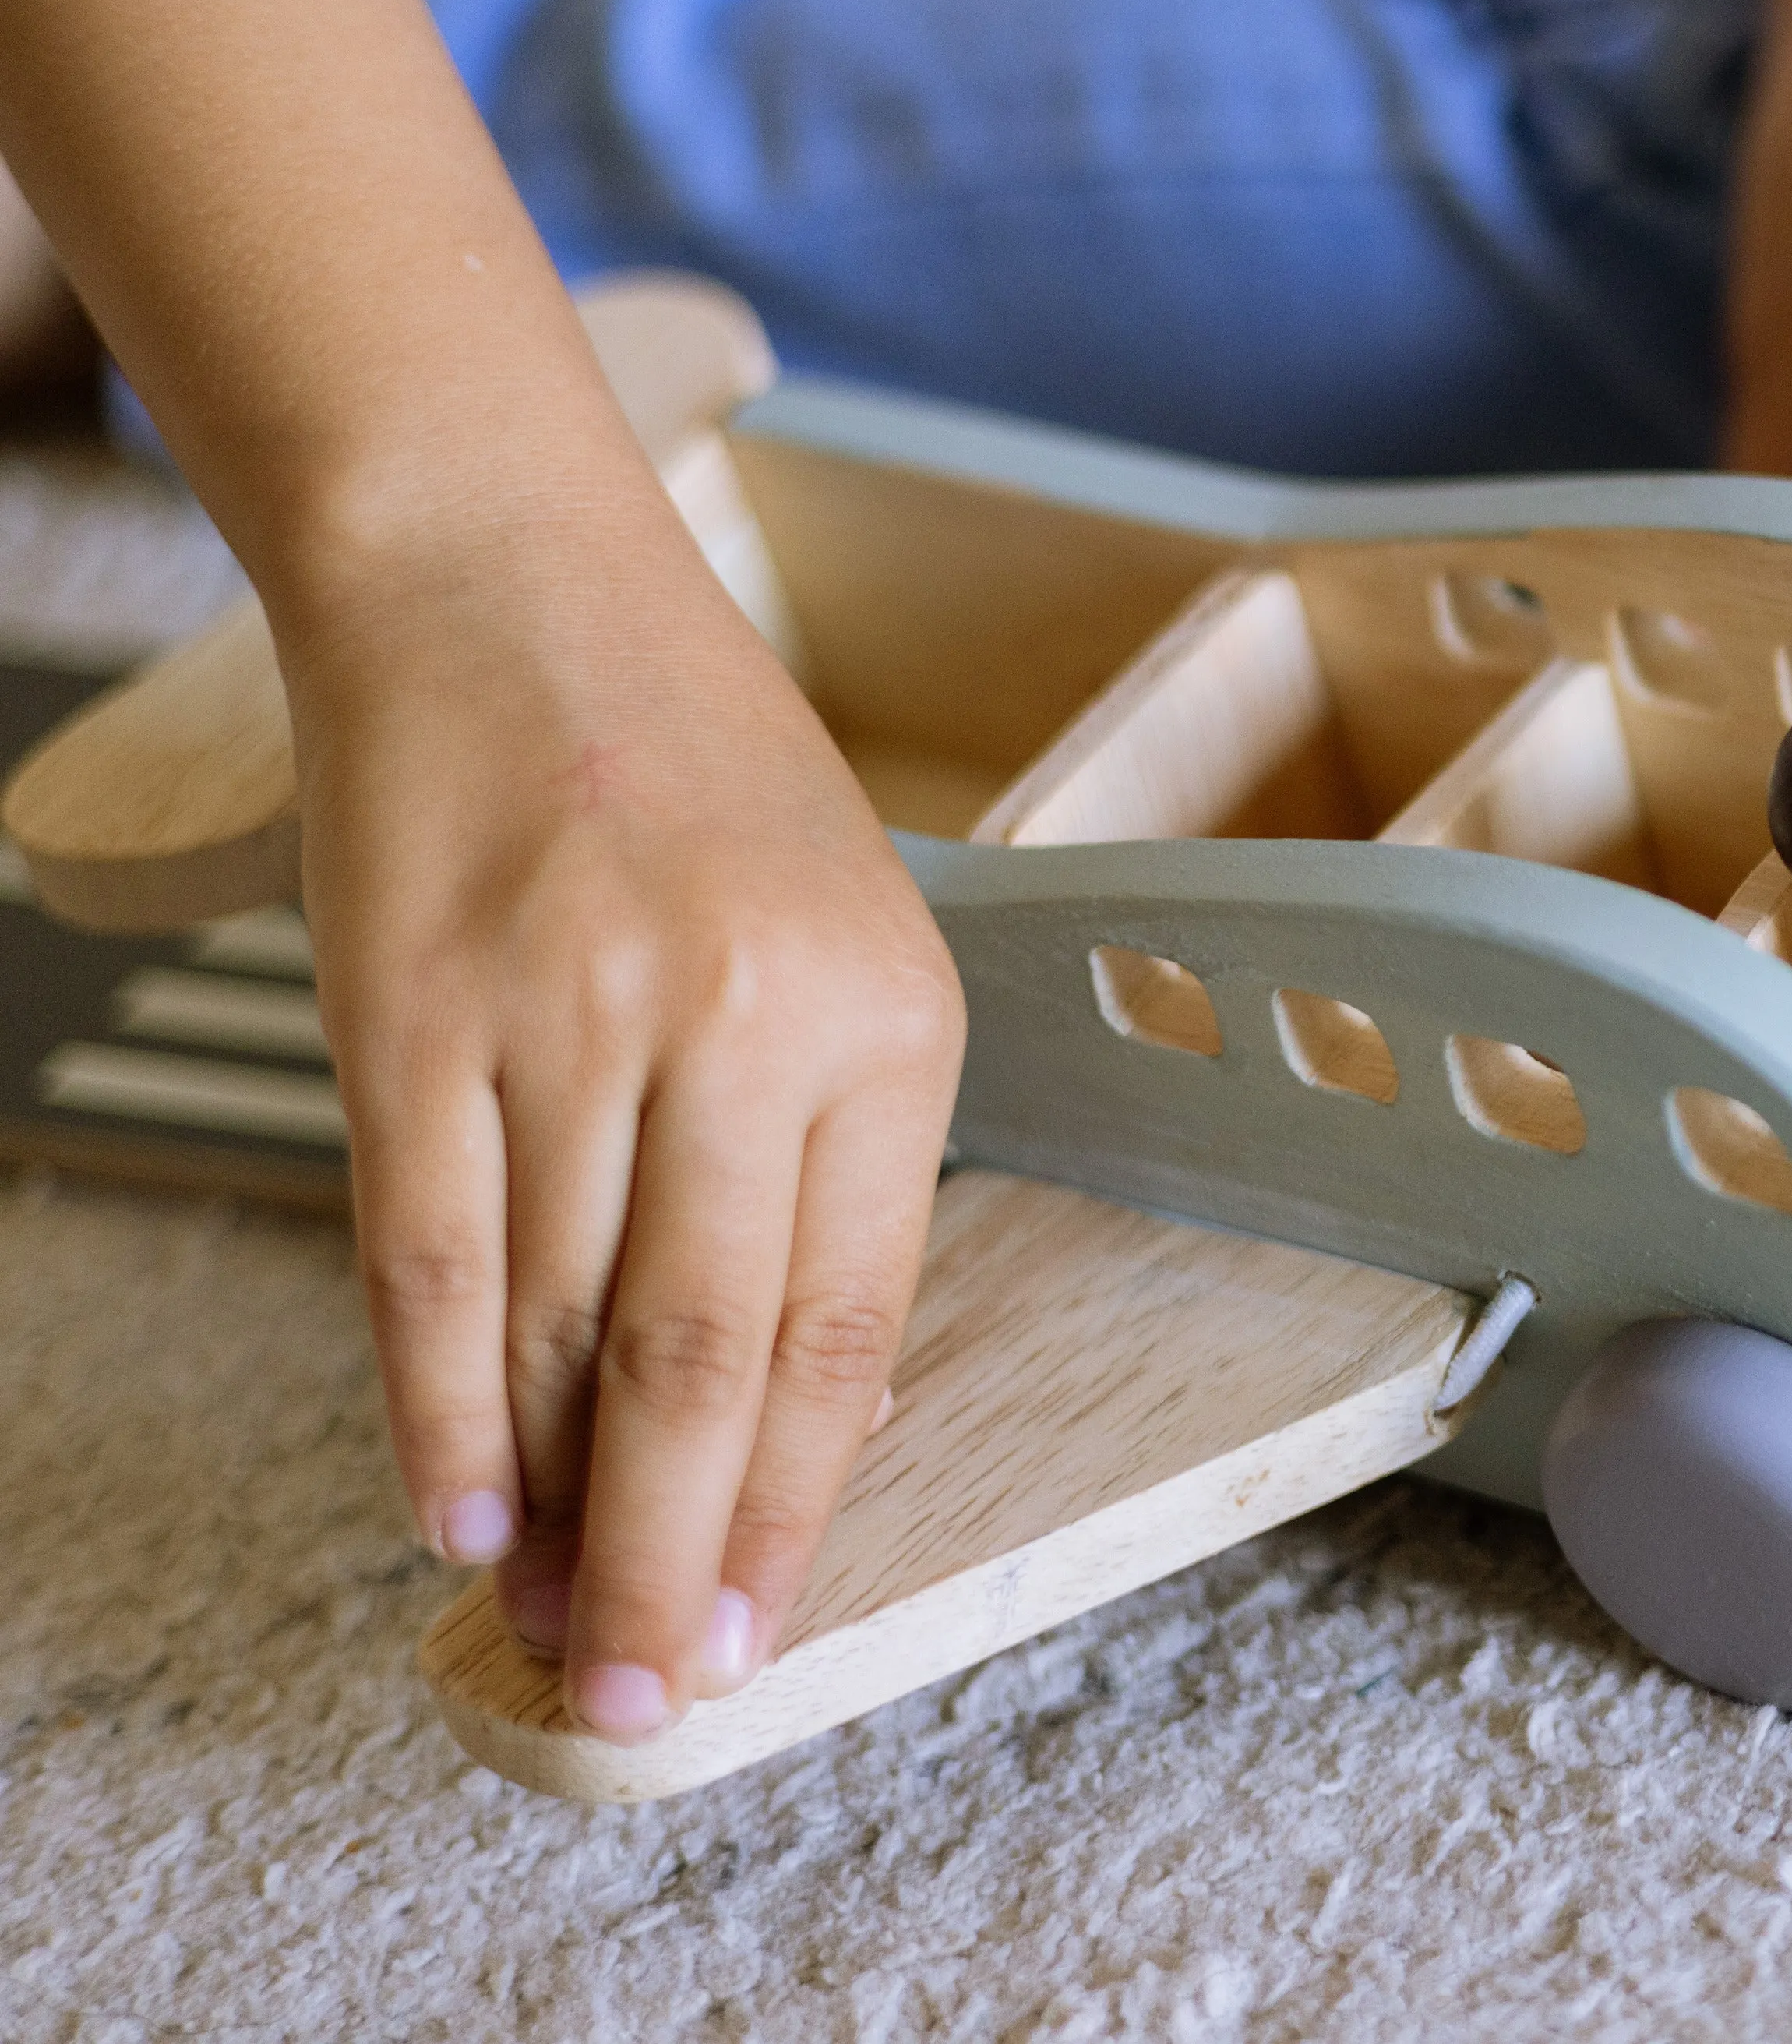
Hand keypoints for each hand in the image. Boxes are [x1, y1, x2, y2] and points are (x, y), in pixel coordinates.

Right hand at [289, 515, 962, 1744]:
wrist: (508, 588)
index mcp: (889, 1021)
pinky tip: (449, 1512)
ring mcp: (573, 1020)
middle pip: (711, 1361)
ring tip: (543, 1625)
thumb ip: (821, 1151)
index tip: (760, 1629)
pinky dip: (433, 1406)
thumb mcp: (839, 939)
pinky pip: (430, 1258)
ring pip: (560, 1332)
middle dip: (677, 1554)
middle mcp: (745, 1026)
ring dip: (549, 1508)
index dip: (800, 1501)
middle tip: (648, 1692)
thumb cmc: (692, 777)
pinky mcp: (415, 1016)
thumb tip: (770, 1400)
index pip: (853, 1323)